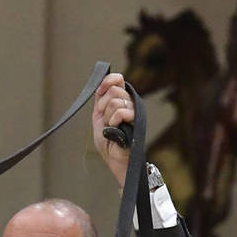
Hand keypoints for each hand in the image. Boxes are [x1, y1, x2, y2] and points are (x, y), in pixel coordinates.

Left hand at [91, 71, 134, 185]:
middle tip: (105, 119)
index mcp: (120, 99)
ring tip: (112, 126)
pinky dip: (114, 121)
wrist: (114, 157)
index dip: (108, 81)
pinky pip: (121, 111)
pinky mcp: (137, 119)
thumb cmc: (108, 140)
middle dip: (103, 105)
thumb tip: (101, 83)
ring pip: (116, 101)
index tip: (100, 91)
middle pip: (114, 90)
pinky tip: (116, 129)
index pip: (117, 79)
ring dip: (108, 116)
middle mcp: (129, 102)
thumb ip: (100, 100)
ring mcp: (134, 110)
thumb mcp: (98, 116)